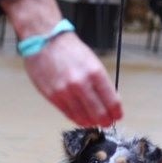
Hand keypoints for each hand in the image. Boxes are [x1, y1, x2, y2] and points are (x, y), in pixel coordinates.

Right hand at [0, 0, 122, 127]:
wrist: (45, 40)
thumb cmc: (70, 50)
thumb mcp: (92, 62)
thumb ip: (100, 83)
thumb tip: (109, 102)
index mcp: (95, 73)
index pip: (112, 101)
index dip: (116, 113)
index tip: (117, 116)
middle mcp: (81, 84)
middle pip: (99, 114)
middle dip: (105, 121)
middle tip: (107, 122)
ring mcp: (66, 92)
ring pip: (83, 118)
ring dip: (91, 122)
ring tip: (93, 121)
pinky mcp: (53, 96)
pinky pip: (68, 114)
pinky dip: (77, 118)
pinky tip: (81, 118)